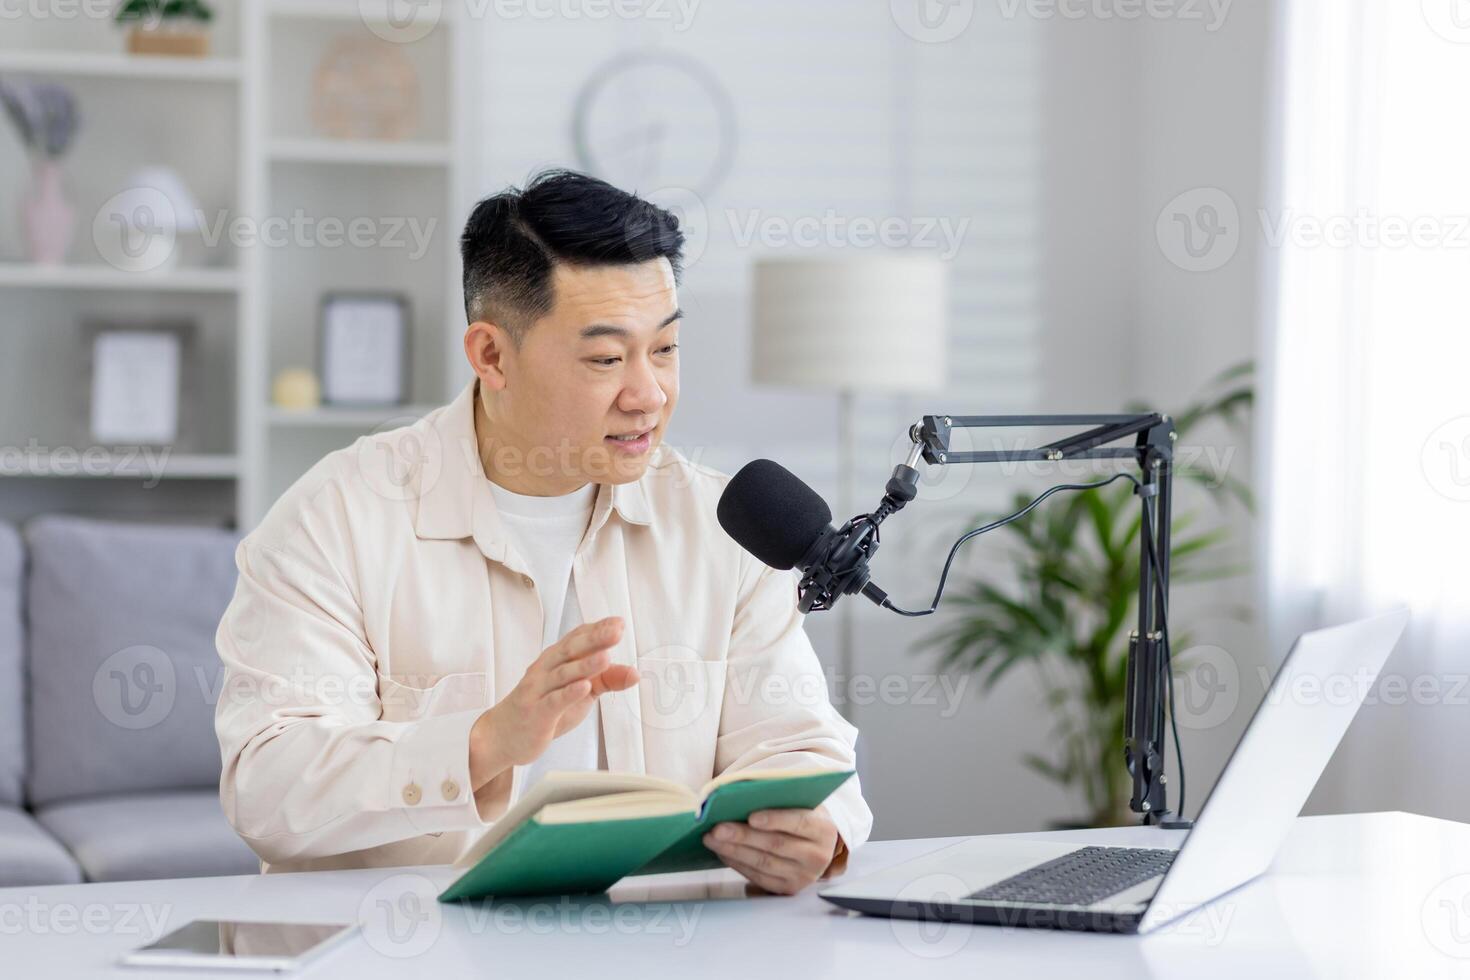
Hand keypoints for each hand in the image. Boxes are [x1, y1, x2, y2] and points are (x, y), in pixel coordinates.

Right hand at [468, 617, 638, 790]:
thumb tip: (635, 673)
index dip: (597, 629)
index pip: (577, 638)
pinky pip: (553, 701)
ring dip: (585, 665)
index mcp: (556, 659)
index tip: (619, 623)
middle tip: (616, 630)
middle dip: (595, 639)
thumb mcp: (581, 692)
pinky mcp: (536, 712)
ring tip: (605, 656)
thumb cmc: (544, 707)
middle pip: (571, 650)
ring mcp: (539, 690)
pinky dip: (568, 693)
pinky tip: (584, 687)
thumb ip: (606, 679)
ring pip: (563, 674)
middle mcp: (546, 669)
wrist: (504, 735)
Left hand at [702, 806, 840, 894]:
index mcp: (824, 828)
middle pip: (776, 845)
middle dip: (743, 836)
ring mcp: (804, 876)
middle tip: (718, 828)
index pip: (799, 822)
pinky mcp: (788, 888)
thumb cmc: (802, 815)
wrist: (816, 842)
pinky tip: (723, 851)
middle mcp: (817, 855)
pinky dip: (737, 863)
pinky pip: (758, 877)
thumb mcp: (800, 803)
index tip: (751, 816)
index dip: (775, 819)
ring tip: (712, 838)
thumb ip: (780, 799)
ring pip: (764, 863)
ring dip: (734, 850)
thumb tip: (742, 796)